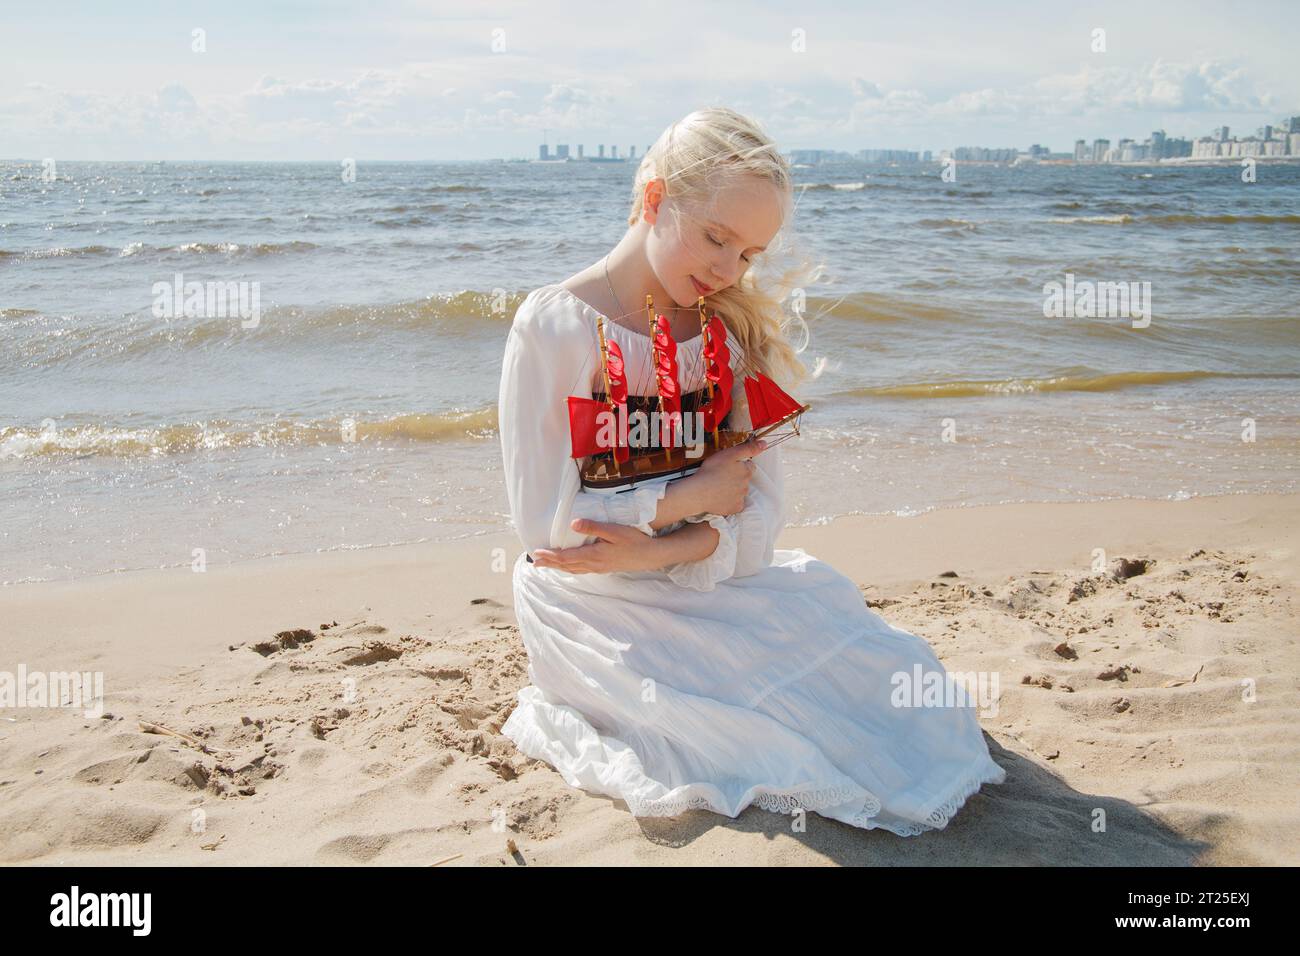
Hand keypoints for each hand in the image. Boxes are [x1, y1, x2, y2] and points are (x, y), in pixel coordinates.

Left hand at [531, 518, 666, 573]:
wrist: (651, 555)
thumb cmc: (634, 541)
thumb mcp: (614, 530)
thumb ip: (593, 527)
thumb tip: (573, 524)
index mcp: (594, 555)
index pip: (566, 557)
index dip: (550, 555)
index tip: (537, 552)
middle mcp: (594, 564)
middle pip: (567, 565)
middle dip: (550, 563)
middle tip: (534, 563)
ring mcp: (599, 568)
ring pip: (574, 570)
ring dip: (559, 567)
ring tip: (547, 565)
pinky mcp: (604, 568)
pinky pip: (581, 570)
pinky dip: (570, 568)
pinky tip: (569, 567)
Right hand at [687, 436, 767, 515]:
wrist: (699, 492)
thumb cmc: (712, 471)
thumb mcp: (730, 453)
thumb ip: (748, 448)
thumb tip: (764, 443)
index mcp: (746, 472)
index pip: (750, 466)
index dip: (740, 464)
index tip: (729, 465)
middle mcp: (746, 485)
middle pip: (744, 479)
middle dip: (736, 477)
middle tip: (721, 474)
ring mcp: (740, 498)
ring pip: (739, 491)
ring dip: (732, 488)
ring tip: (718, 485)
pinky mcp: (734, 508)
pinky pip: (735, 504)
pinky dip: (729, 501)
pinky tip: (720, 496)